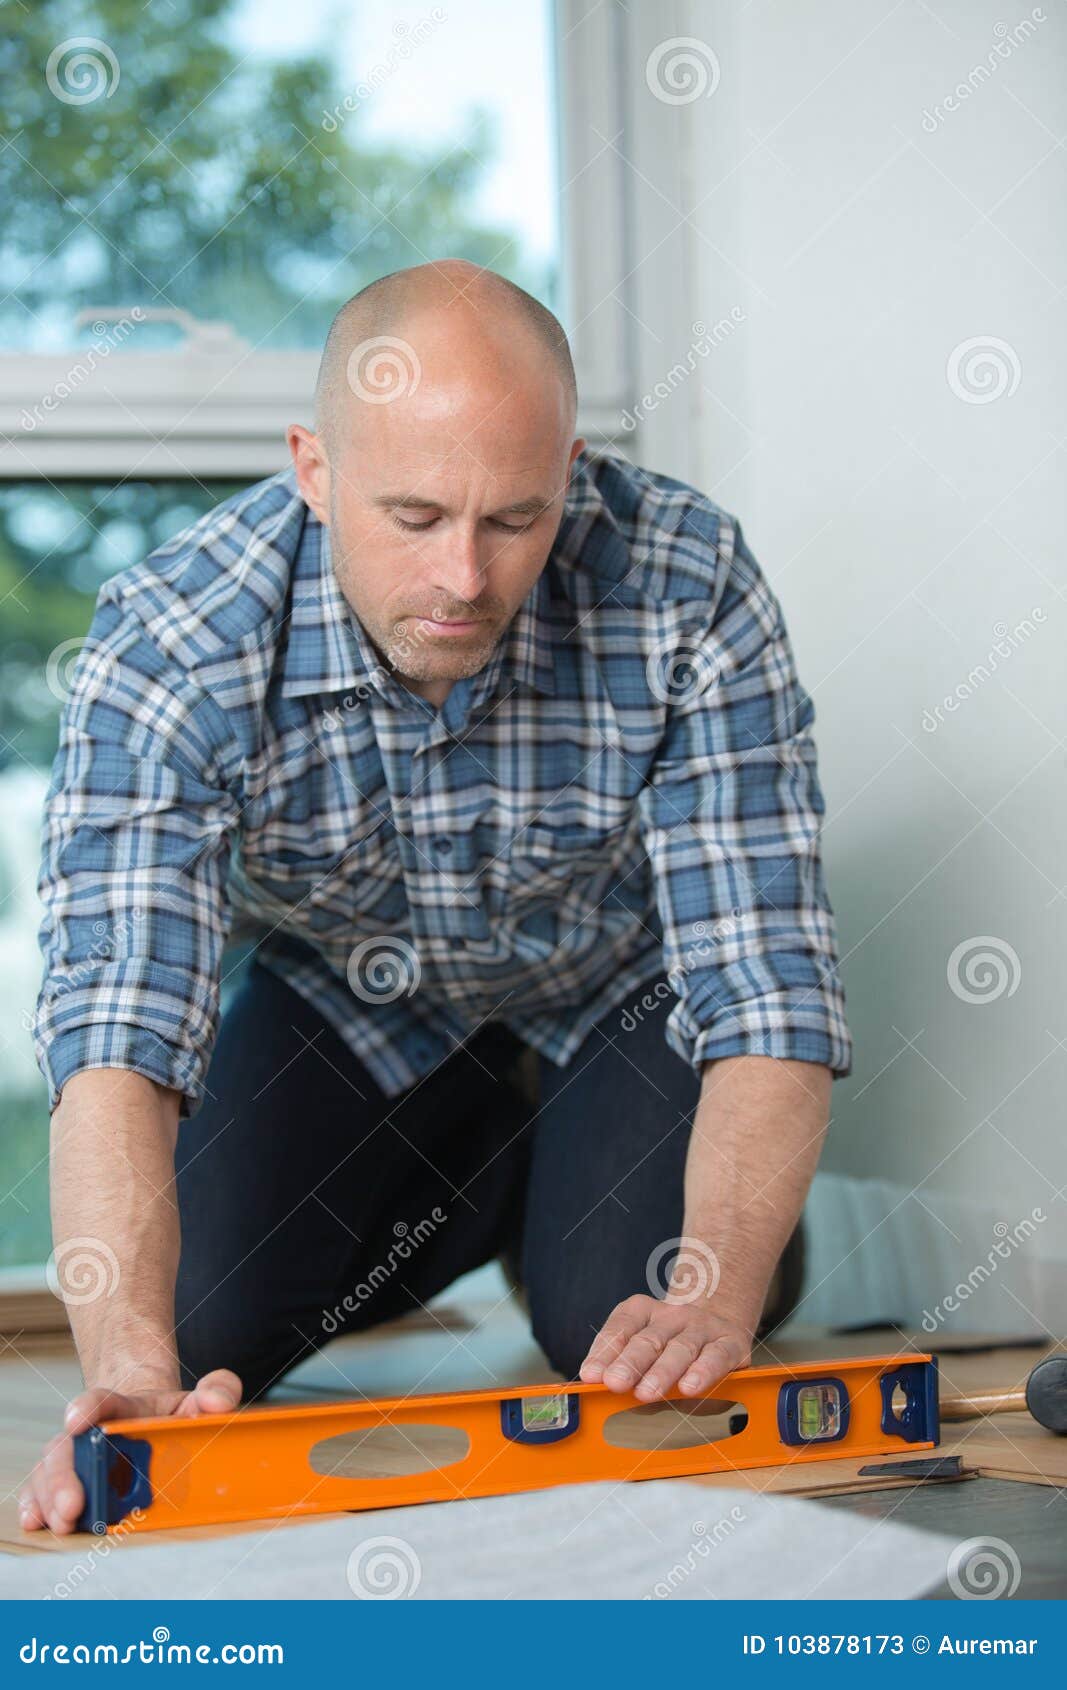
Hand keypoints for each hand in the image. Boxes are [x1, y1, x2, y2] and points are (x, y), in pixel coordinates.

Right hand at [18, 1370, 242, 1535]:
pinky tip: (36, 1520)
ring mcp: (75, 1457)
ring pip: (49, 1471)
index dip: (89, 1408)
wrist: (149, 1423)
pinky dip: (35, 1504)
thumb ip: (217, 1391)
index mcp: (126, 1408)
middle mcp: (91, 1432)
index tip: (75, 1420)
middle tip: (73, 1506)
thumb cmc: (174, 1416)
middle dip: (65, 1477)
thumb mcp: (201, 1399)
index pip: (104, 1401)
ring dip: (50, 1497)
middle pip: (67, 1447)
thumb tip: (217, 1403)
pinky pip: (40, 1490)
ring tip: (62, 1522)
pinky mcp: (66, 1482)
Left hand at [579, 1295, 752, 1400]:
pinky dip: (703, 1371)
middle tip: (614, 1383)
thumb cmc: (670, 1344)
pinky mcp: (731, 1343)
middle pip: (648, 1339)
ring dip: (662, 1372)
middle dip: (630, 1363)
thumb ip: (620, 1364)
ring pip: (681, 1348)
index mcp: (643, 1310)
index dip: (604, 1352)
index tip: (591, 1375)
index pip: (620, 1328)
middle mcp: (672, 1315)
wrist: (719, 1320)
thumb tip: (595, 1387)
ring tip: (646, 1393)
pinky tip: (690, 1387)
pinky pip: (716, 1356)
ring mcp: (702, 1327)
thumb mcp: (642, 1345)